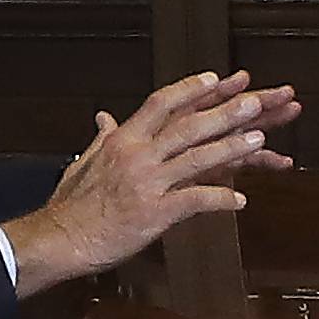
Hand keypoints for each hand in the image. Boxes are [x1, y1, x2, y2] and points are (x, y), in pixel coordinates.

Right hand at [5, 70, 302, 296]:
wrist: (58, 241)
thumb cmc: (71, 207)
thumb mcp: (84, 163)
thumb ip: (101, 139)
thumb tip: (104, 118)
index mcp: (122, 140)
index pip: (161, 103)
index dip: (191, 89)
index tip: (216, 78)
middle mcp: (136, 155)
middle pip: (187, 126)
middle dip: (224, 112)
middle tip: (254, 101)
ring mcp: (147, 183)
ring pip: (197, 159)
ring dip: (232, 148)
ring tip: (260, 139)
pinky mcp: (154, 213)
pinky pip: (195, 201)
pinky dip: (220, 199)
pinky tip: (240, 200)